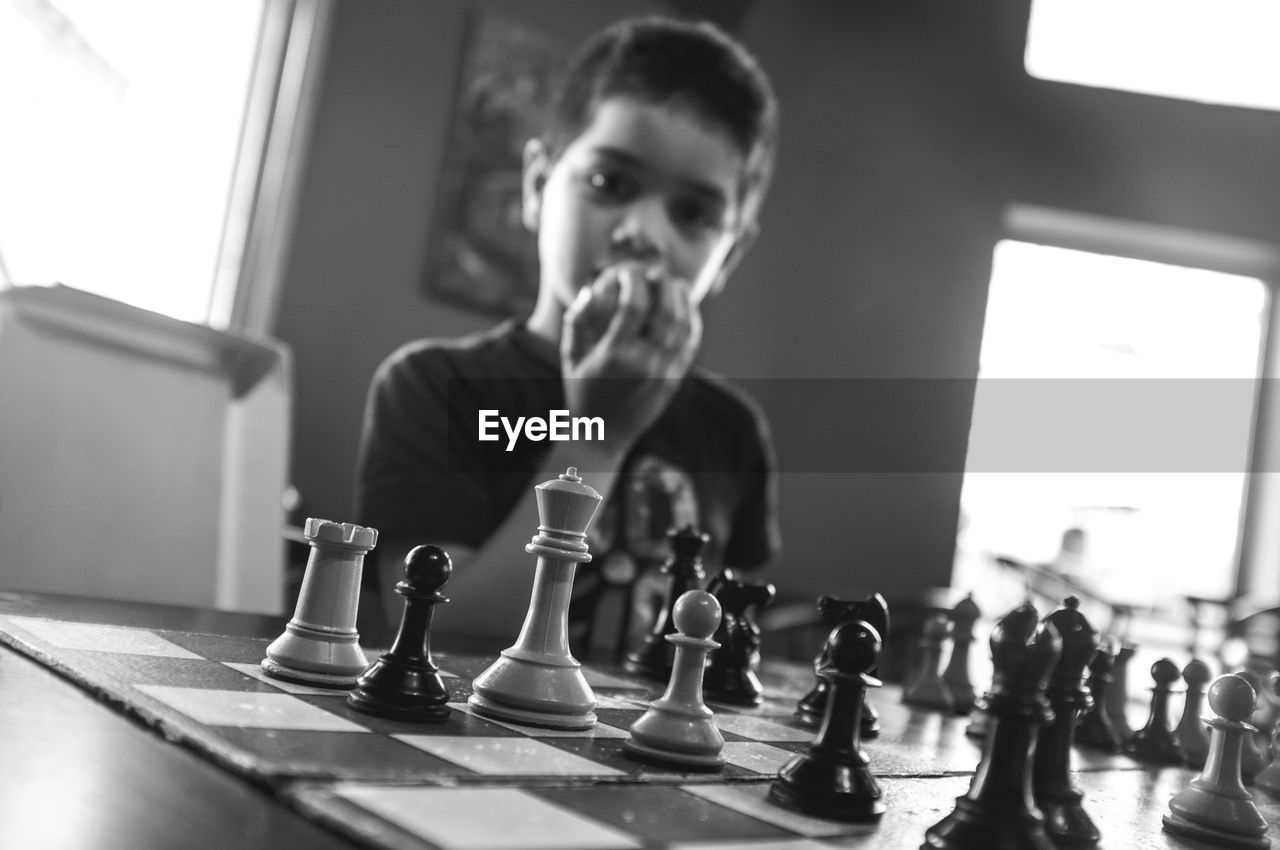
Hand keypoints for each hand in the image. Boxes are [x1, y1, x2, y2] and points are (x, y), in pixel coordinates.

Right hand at [561, 263, 701, 448]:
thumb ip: (576, 321)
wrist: (604, 435)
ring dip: (682, 299)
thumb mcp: (570, 356)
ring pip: (684, 326)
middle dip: (662, 285)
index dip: (633, 280)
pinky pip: (690, 344)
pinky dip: (691, 321)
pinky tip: (685, 308)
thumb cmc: (582, 391)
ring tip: (674, 283)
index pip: (633, 307)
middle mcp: (644, 364)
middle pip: (666, 312)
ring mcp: (664, 373)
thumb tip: (588, 288)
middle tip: (656, 271)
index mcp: (615, 356)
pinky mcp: (675, 380)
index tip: (627, 270)